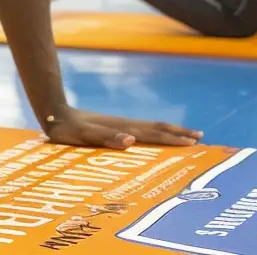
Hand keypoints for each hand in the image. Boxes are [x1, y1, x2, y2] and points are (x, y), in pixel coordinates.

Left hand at [44, 107, 201, 147]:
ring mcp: (121, 124)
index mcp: (123, 128)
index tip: (194, 141)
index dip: (174, 137)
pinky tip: (156, 136)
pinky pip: (142, 129)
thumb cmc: (68, 130)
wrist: (55, 114)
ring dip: (170, 131)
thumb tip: (132, 140)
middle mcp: (126, 124)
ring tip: (186, 135)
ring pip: (152, 127)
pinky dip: (155, 133)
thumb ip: (107, 138)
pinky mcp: (114, 126)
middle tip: (200, 137)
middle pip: (158, 127)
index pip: (155, 132)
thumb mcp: (85, 136)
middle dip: (179, 132)